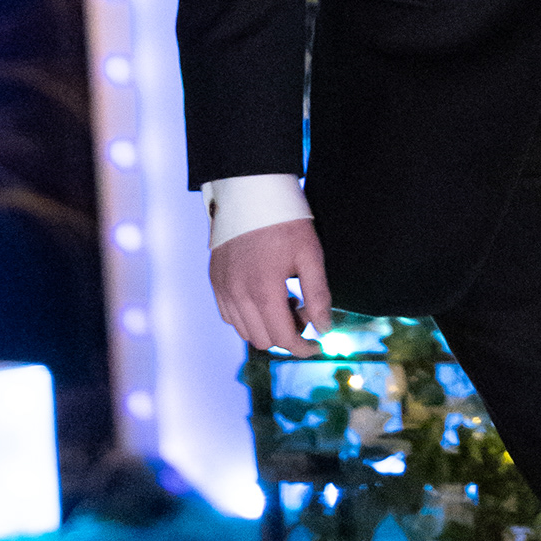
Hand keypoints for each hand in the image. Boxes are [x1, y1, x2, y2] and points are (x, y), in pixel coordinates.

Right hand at [210, 216, 330, 354]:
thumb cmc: (286, 222)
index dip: (303, 348)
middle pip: (263, 339)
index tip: (317, 345)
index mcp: (263, 290)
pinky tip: (264, 296)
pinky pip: (229, 314)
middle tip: (303, 310)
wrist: (250, 193)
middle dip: (287, 334)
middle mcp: (237, 294)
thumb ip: (318, 296)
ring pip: (244, 330)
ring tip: (285, 299)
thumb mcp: (311, 256)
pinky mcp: (214, 280)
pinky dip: (248, 316)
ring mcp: (222, 288)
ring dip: (267, 326)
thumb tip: (325, 330)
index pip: (282, 338)